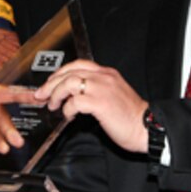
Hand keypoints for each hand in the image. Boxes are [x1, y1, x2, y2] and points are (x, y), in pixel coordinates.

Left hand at [0, 88, 23, 163]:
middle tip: (15, 139)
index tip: (34, 96)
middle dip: (10, 128)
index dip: (21, 94)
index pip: (5, 93)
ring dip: (6, 140)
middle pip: (5, 117)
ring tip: (4, 147)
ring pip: (4, 132)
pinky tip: (0, 149)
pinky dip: (0, 146)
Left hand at [34, 59, 148, 152]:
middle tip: (42, 95)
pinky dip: (67, 108)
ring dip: (56, 95)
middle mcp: (104, 77)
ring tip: (53, 105)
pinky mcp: (100, 103)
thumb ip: (97, 90)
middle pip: (69, 72)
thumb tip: (74, 95)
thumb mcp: (113, 95)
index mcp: (108, 74)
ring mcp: (102, 89)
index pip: (78, 64)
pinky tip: (68, 115)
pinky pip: (75, 101)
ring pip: (69, 83)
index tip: (50, 83)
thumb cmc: (131, 117)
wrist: (148, 127)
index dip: (60, 73)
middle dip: (51, 84)